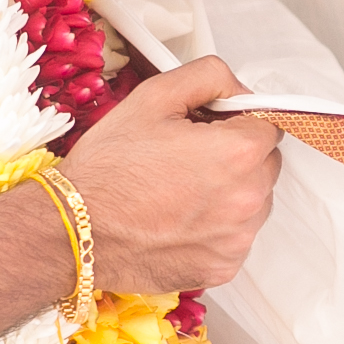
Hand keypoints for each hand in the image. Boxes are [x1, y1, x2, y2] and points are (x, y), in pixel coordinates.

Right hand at [65, 55, 280, 289]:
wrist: (74, 232)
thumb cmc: (108, 169)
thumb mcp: (153, 97)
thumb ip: (208, 77)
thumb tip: (236, 89)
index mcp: (238, 152)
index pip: (269, 123)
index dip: (238, 119)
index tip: (211, 125)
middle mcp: (248, 199)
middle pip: (265, 163)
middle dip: (237, 155)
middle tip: (189, 157)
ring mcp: (238, 238)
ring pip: (254, 202)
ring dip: (230, 192)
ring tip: (180, 190)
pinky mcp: (223, 266)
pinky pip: (235, 237)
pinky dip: (216, 227)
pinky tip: (179, 219)